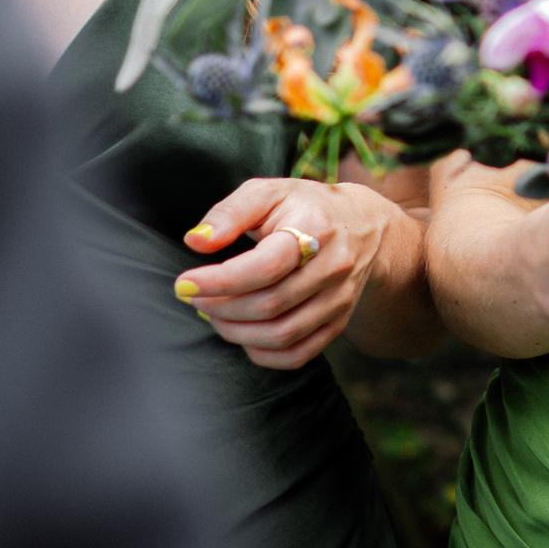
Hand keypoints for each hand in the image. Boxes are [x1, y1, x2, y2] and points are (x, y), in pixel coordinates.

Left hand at [176, 167, 408, 369]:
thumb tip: (196, 242)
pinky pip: (298, 354)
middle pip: (270, 304)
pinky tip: (242, 334)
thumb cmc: (304, 206)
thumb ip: (230, 212)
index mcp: (315, 228)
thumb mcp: (269, 192)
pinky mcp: (338, 322)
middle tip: (194, 298)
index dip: (219, 281)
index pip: (265, 267)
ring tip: (213, 315)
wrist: (363, 226)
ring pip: (282, 334)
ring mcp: (339, 299)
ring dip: (236, 332)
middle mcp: (334, 267)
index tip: (184, 283)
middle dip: (221, 308)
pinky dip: (262, 353)